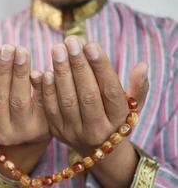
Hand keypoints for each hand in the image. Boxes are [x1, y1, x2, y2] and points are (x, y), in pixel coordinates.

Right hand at [0, 45, 50, 175]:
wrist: (33, 137)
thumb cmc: (9, 113)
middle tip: (8, 47)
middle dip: (3, 69)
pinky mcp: (42, 127)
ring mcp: (22, 131)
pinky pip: (41, 104)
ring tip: (21, 51)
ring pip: (18, 99)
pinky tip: (40, 70)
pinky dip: (40, 86)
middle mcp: (2, 131)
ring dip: (19, 73)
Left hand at [41, 36, 148, 185]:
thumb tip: (142, 66)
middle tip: (70, 41)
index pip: (111, 92)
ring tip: (57, 49)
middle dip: (78, 66)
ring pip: (68, 101)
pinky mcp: (58, 132)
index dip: (101, 67)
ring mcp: (75, 132)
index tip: (91, 44)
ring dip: (61, 73)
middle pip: (88, 95)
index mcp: (118, 120)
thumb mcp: (132, 106)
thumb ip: (139, 87)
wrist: (96, 148)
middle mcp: (97, 129)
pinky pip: (50, 110)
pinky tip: (46, 71)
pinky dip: (47, 90)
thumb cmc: (115, 118)